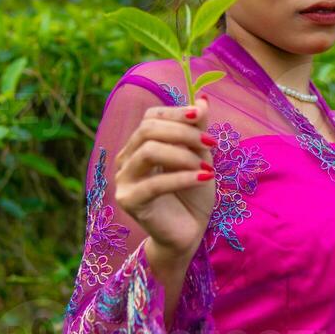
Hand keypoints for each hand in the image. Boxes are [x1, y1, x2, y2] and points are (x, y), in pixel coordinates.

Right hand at [113, 95, 216, 258]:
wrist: (188, 233)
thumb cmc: (192, 195)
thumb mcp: (199, 157)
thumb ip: (197, 130)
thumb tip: (202, 99)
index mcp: (139, 146)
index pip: (150, 117)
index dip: (176, 113)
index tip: (202, 118)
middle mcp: (126, 159)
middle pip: (147, 129)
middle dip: (182, 132)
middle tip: (210, 142)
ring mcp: (124, 180)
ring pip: (148, 151)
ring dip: (182, 154)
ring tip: (206, 166)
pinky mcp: (129, 201)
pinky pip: (155, 183)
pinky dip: (182, 177)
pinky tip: (204, 177)